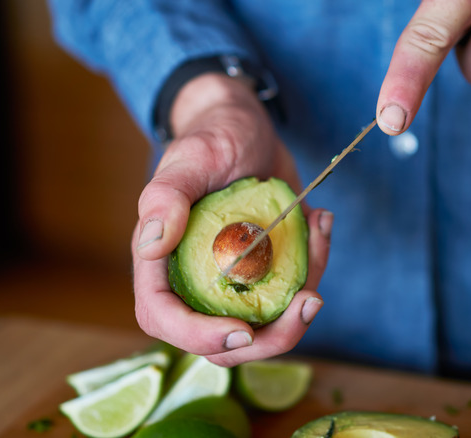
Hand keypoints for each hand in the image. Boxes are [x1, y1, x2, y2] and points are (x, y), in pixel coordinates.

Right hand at [131, 73, 331, 366]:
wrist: (247, 127)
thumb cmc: (213, 135)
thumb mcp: (193, 158)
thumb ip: (166, 196)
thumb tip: (149, 245)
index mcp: (160, 259)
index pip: (162, 316)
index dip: (197, 336)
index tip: (242, 330)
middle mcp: (193, 278)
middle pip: (219, 340)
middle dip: (270, 337)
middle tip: (311, 300)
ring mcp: (232, 280)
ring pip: (261, 326)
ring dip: (301, 304)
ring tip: (321, 236)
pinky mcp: (264, 273)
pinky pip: (288, 295)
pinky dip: (314, 268)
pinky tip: (321, 222)